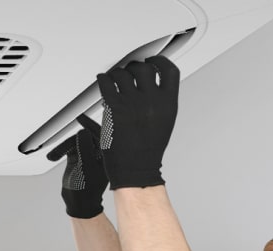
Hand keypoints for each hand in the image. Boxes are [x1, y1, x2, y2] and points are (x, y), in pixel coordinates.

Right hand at [47, 114, 108, 218]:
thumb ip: (85, 149)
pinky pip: (68, 147)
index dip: (91, 125)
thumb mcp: (86, 169)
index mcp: (106, 156)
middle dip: (73, 139)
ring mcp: (87, 155)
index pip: (100, 135)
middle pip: (86, 136)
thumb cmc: (88, 191)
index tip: (81, 118)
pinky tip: (53, 156)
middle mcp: (97, 153)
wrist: (79, 204)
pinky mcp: (77, 157)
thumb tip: (83, 132)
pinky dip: (60, 150)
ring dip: (63, 147)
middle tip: (64, 142)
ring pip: (75, 141)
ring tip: (53, 156)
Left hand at [96, 55, 179, 189]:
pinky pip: (106, 83)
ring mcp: (132, 102)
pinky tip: (103, 81)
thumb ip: (161, 101)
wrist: (136, 168)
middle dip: (134, 68)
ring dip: (117, 73)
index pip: (169, 70)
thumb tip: (153, 85)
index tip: (152, 60)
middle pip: (143, 68)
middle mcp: (152, 100)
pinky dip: (103, 79)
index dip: (159, 61)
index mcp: (168, 103)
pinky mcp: (114, 107)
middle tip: (129, 71)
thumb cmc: (149, 149)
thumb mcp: (164, 122)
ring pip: (123, 73)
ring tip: (114, 79)